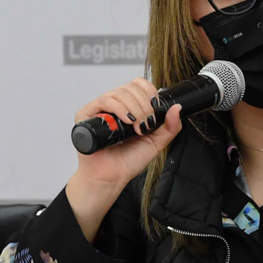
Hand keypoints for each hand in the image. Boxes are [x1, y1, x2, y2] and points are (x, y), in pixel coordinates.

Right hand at [66, 78, 182, 240]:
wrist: (111, 177)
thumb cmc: (128, 161)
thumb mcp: (156, 142)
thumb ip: (170, 127)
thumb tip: (177, 108)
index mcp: (128, 107)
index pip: (138, 84)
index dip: (149, 91)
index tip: (155, 107)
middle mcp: (113, 105)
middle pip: (130, 87)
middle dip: (144, 104)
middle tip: (146, 123)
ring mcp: (99, 109)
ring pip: (119, 92)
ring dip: (134, 108)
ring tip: (137, 127)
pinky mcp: (86, 115)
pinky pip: (104, 101)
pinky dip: (119, 108)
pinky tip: (127, 121)